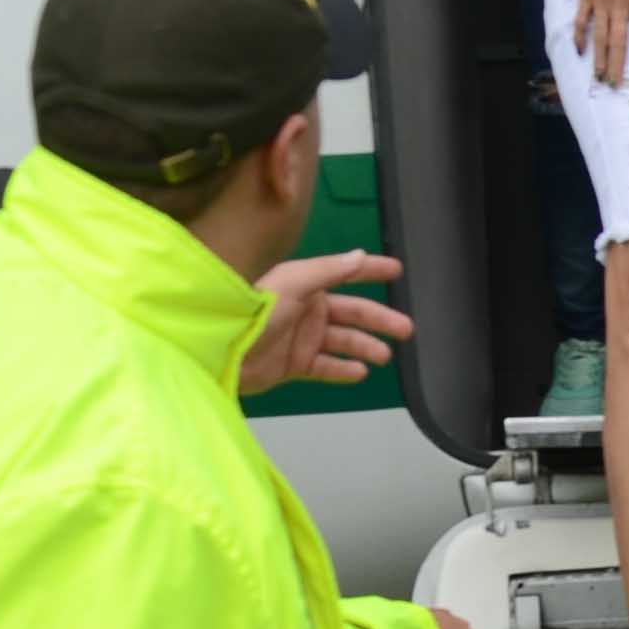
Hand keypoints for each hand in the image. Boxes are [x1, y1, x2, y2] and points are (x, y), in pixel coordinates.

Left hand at [244, 249, 410, 393]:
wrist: (223, 353)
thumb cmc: (255, 313)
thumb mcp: (291, 284)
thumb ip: (327, 270)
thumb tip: (360, 256)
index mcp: (306, 285)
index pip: (346, 273)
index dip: (371, 270)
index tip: (397, 270)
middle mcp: (307, 309)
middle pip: (352, 313)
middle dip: (380, 319)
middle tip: (406, 329)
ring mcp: (302, 338)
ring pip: (344, 341)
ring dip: (366, 346)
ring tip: (385, 355)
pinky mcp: (294, 364)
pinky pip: (326, 367)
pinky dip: (343, 369)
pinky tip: (360, 372)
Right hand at [575, 0, 628, 86]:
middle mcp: (621, 2)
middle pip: (619, 41)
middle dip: (618, 66)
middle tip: (616, 85)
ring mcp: (601, 0)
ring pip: (599, 36)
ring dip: (599, 58)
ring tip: (599, 77)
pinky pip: (581, 20)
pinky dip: (579, 36)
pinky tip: (579, 51)